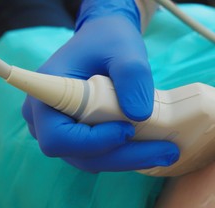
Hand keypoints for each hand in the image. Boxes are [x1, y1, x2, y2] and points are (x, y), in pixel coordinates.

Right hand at [22, 0, 179, 171]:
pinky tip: (157, 149)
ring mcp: (65, 131)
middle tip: (167, 153)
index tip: (127, 129)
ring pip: (94, 160)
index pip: (58, 137)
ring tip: (168, 152)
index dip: (92, 142)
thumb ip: (132, 77)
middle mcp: (48, 119)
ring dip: (131, 159)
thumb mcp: (125, 51)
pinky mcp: (84, 137)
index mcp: (46, 96)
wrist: (107, 40)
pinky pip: (103, 154)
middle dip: (125, 157)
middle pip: (80, 155)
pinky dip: (129, 154)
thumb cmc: (110, 41)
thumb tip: (139, 115)